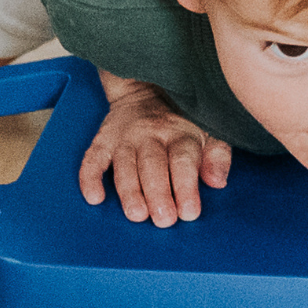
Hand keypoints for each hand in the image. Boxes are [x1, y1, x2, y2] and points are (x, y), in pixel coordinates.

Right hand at [81, 78, 230, 225]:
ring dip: (129, 191)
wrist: (145, 87)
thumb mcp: (209, 130)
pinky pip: (93, 159)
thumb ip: (217, 156)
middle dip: (158, 193)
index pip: (183, 161)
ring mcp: (125, 138)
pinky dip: (90, 178)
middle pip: (153, 165)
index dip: (186, 187)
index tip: (188, 212)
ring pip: (125, 165)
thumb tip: (217, 181)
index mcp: (181, 134)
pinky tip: (94, 197)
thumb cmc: (182, 120)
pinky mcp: (103, 141)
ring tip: (136, 214)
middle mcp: (151, 135)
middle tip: (163, 219)